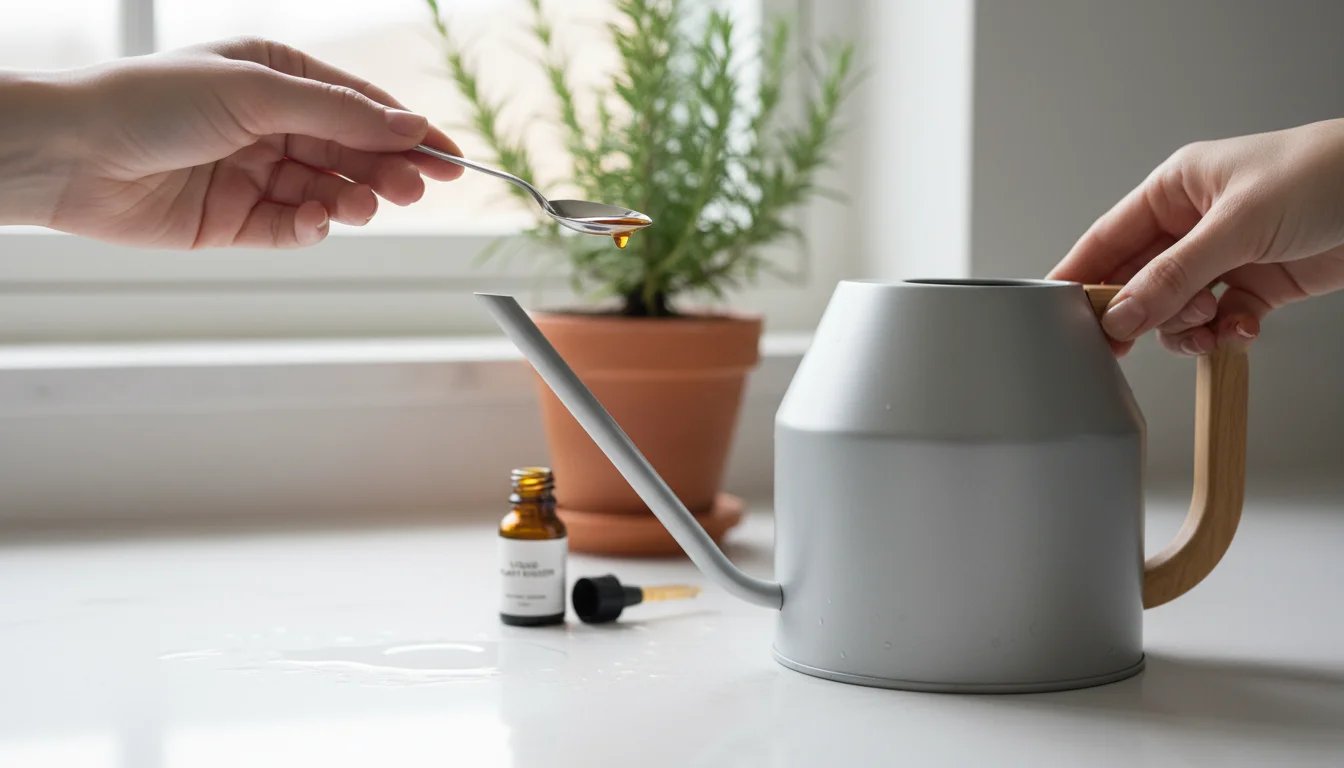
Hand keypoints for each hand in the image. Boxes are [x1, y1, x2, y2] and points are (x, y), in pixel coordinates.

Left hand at [0, 36, 462, 247]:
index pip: (361, 108)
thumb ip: (339, 113)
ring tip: (362, 205)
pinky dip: (312, 227)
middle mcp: (270, 125)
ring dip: (353, 200)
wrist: (71, 155)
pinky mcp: (238, 222)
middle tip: (418, 188)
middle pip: (352, 153)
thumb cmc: (151, 102)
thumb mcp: (257, 92)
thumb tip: (409, 125)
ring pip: (329, 192)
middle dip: (388, 170)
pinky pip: (293, 227)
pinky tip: (316, 221)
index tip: (453, 159)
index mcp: (277, 78)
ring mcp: (256, 174)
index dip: (410, 133)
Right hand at [1047, 118, 1343, 356]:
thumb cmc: (1324, 175)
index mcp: (1175, 192)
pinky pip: (1219, 322)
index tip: (1058, 313)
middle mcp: (1193, 225)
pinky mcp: (1257, 286)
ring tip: (1209, 325)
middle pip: (1139, 282)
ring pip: (1175, 310)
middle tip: (1129, 340)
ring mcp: (1224, 258)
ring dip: (1186, 328)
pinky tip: (1241, 327)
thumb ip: (1174, 276)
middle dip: (1139, 312)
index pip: (1108, 239)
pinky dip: (1226, 333)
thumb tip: (1123, 314)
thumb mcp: (1237, 225)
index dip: (1080, 276)